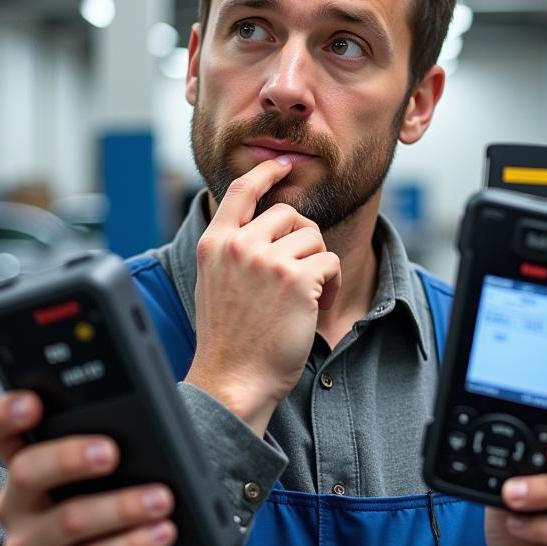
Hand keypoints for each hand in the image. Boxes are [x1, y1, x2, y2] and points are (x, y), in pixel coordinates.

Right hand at [0, 390, 176, 545]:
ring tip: (162, 499)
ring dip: (121, 508)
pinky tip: (161, 534)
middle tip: (111, 452)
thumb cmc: (102, 501)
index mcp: (23, 461)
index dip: (6, 412)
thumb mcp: (96, 472)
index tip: (33, 402)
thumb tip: (142, 424)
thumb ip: (102, 442)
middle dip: (70, 458)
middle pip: (26, 471)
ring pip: (70, 521)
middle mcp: (15, 504)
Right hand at [185, 158, 341, 435]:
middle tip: (302, 273)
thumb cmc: (228, 340)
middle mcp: (239, 246)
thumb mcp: (213, 282)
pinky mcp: (297, 280)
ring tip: (308, 296)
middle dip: (303, 240)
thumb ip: (231, 249)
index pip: (241, 190)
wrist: (232, 380)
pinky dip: (333, 285)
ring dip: (319, 264)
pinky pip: (331, 263)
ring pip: (315, 238)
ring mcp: (268, 261)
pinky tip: (317, 306)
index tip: (282, 164)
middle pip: (290, 214)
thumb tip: (262, 224)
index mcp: (215, 244)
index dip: (266, 172)